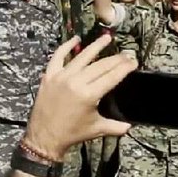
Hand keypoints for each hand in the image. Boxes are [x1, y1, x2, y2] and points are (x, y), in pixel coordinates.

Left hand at [23, 35, 134, 159]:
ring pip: (82, 56)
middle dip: (116, 59)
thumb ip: (116, 126)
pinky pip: (58, 57)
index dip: (125, 68)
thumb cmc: (71, 134)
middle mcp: (75, 82)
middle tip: (126, 55)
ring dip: (96, 46)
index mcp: (89, 95)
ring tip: (107, 38)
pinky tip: (75, 39)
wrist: (44, 138)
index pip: (112, 76)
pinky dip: (66, 47)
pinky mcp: (49, 76)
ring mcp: (61, 77)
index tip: (133, 62)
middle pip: (101, 65)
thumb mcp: (97, 129)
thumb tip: (130, 125)